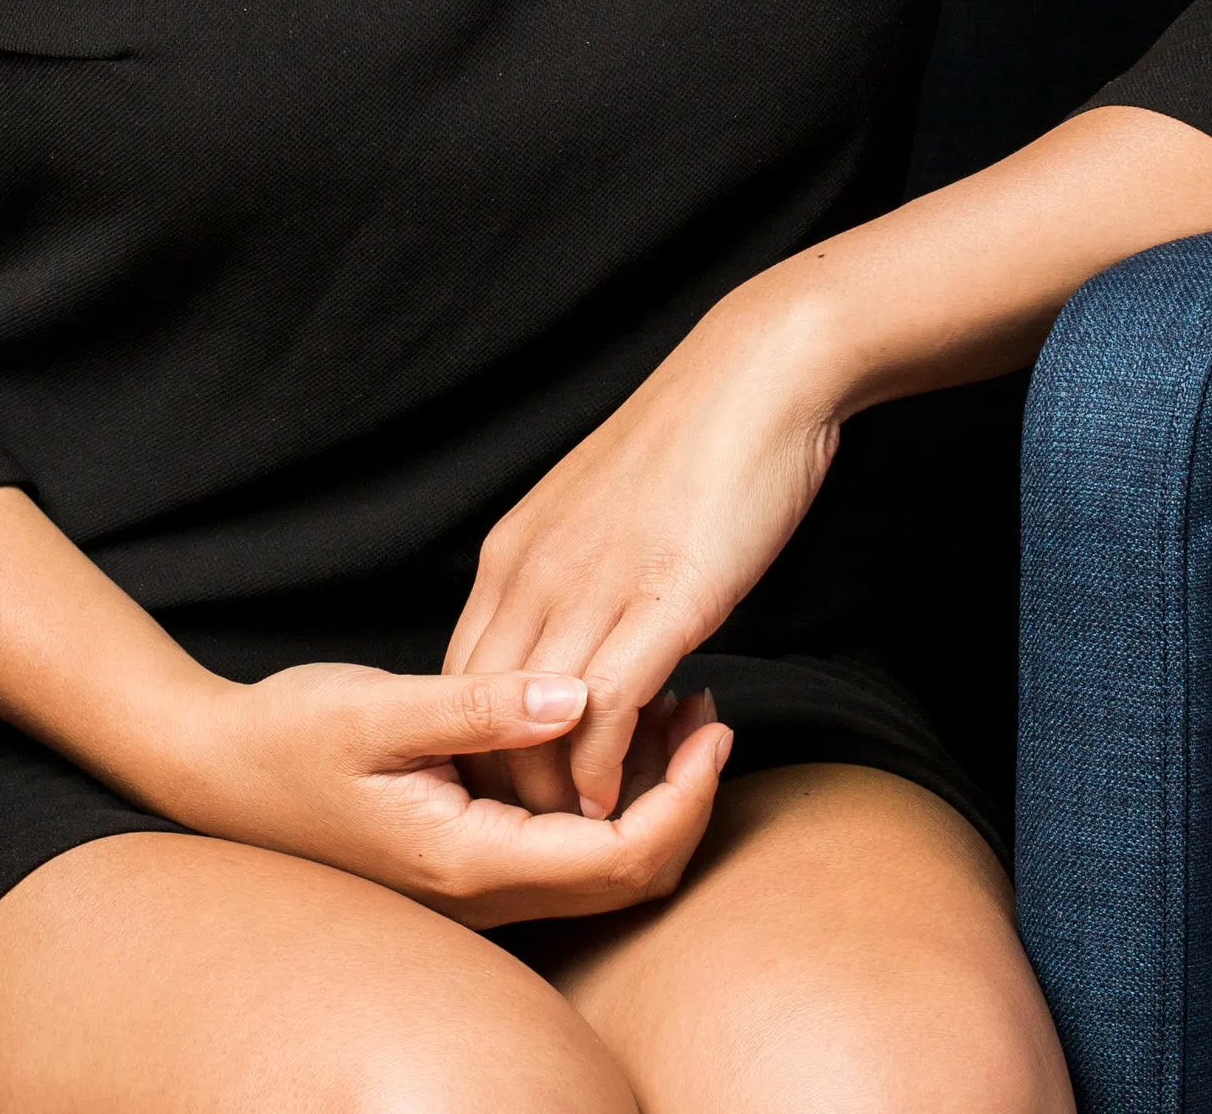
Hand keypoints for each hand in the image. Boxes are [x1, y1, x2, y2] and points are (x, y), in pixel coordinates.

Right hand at [154, 660, 729, 927]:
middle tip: (706, 709)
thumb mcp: (381, 708)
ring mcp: (476, 885)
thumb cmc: (289, 735)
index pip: (617, 856)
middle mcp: (482, 892)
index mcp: (469, 860)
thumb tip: (578, 694)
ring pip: (600, 866)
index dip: (681, 797)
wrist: (216, 770)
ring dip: (649, 793)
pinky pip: (564, 847)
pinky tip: (605, 718)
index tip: (711, 724)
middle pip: (626, 877)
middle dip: (683, 799)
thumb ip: (480, 706)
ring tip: (669, 702)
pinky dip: (604, 791)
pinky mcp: (467, 858)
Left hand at [445, 280, 841, 817]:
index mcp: (510, 553)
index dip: (478, 753)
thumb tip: (570, 643)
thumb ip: (566, 577)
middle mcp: (532, 572)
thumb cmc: (690, 446)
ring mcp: (593, 587)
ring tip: (589, 831)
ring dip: (557, 796)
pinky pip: (606, 713)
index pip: (455, 684)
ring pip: (537, 729)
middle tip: (546, 836)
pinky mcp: (662, 601)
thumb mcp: (595, 515)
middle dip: (506, 789)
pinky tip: (625, 796)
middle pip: (480, 718)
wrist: (755, 376)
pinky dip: (606, 771)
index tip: (515, 794)